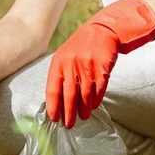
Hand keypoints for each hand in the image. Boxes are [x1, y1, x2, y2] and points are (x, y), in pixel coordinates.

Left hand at [45, 0, 154, 127]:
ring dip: (83, 109)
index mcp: (58, 63)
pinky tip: (93, 106)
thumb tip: (56, 103)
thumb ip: (59, 77)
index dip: (53, 106)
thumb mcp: (64, 58)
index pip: (52, 90)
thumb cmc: (79, 48)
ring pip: (84, 94)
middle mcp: (71, 65)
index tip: (54, 118)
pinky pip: (98, 89)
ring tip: (82, 117)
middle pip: (69, 95)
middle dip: (68, 113)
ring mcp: (87, 65)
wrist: (102, 30)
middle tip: (68, 125)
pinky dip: (96, 100)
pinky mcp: (102, 67)